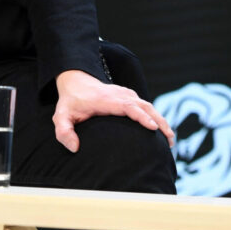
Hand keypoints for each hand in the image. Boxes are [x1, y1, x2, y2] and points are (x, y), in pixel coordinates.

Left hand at [53, 69, 173, 153]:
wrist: (75, 81)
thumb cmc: (70, 102)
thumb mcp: (60, 116)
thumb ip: (63, 132)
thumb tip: (74, 148)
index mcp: (107, 100)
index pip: (129, 106)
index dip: (142, 117)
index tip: (154, 128)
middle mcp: (120, 95)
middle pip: (145, 106)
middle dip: (159, 121)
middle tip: (169, 139)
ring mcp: (126, 95)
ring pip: (148, 106)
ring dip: (160, 120)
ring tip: (170, 138)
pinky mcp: (129, 97)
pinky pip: (145, 106)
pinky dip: (155, 116)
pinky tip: (161, 129)